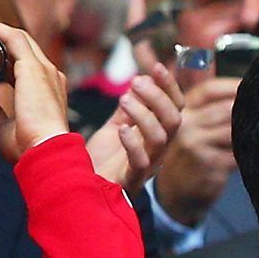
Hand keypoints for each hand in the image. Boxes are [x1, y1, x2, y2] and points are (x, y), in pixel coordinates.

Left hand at [0, 21, 73, 162]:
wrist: (46, 150)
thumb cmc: (30, 146)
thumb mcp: (7, 127)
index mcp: (48, 90)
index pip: (26, 63)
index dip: (6, 54)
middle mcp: (50, 75)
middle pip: (24, 46)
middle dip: (0, 39)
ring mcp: (45, 70)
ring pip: (20, 39)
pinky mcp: (34, 67)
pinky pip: (14, 38)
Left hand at [85, 63, 181, 192]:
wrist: (83, 190)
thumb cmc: (101, 161)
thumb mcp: (116, 128)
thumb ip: (129, 108)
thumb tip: (138, 80)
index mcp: (155, 134)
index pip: (175, 106)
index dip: (169, 86)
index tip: (154, 66)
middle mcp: (157, 150)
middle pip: (174, 120)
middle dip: (158, 96)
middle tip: (137, 80)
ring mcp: (146, 165)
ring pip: (161, 138)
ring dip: (145, 114)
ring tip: (123, 99)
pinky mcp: (131, 180)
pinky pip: (141, 162)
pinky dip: (133, 143)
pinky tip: (121, 130)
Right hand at [155, 76, 240, 226]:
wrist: (174, 195)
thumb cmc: (191, 157)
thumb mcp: (192, 130)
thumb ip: (210, 110)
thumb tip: (246, 91)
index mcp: (183, 112)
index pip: (209, 89)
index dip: (232, 85)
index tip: (254, 84)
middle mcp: (186, 125)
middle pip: (226, 108)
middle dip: (250, 108)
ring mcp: (195, 145)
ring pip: (234, 130)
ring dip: (253, 130)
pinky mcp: (208, 164)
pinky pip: (238, 153)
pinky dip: (251, 151)